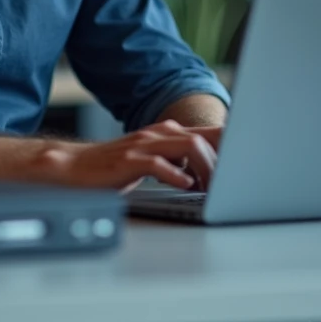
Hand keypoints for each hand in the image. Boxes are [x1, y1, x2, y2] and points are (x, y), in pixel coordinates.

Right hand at [34, 120, 218, 192]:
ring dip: (205, 169)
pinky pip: (159, 165)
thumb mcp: (154, 160)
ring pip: (188, 147)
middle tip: (232, 184)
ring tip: (210, 189)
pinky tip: (185, 187)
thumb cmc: (115, 167)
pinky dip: (177, 176)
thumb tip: (212, 173)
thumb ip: (179, 160)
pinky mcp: (129, 160)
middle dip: (224, 161)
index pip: (209, 132)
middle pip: (204, 137)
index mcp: (167, 133)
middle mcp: (159, 134)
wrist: (73, 167)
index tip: (246, 167)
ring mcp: (144, 145)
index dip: (232, 148)